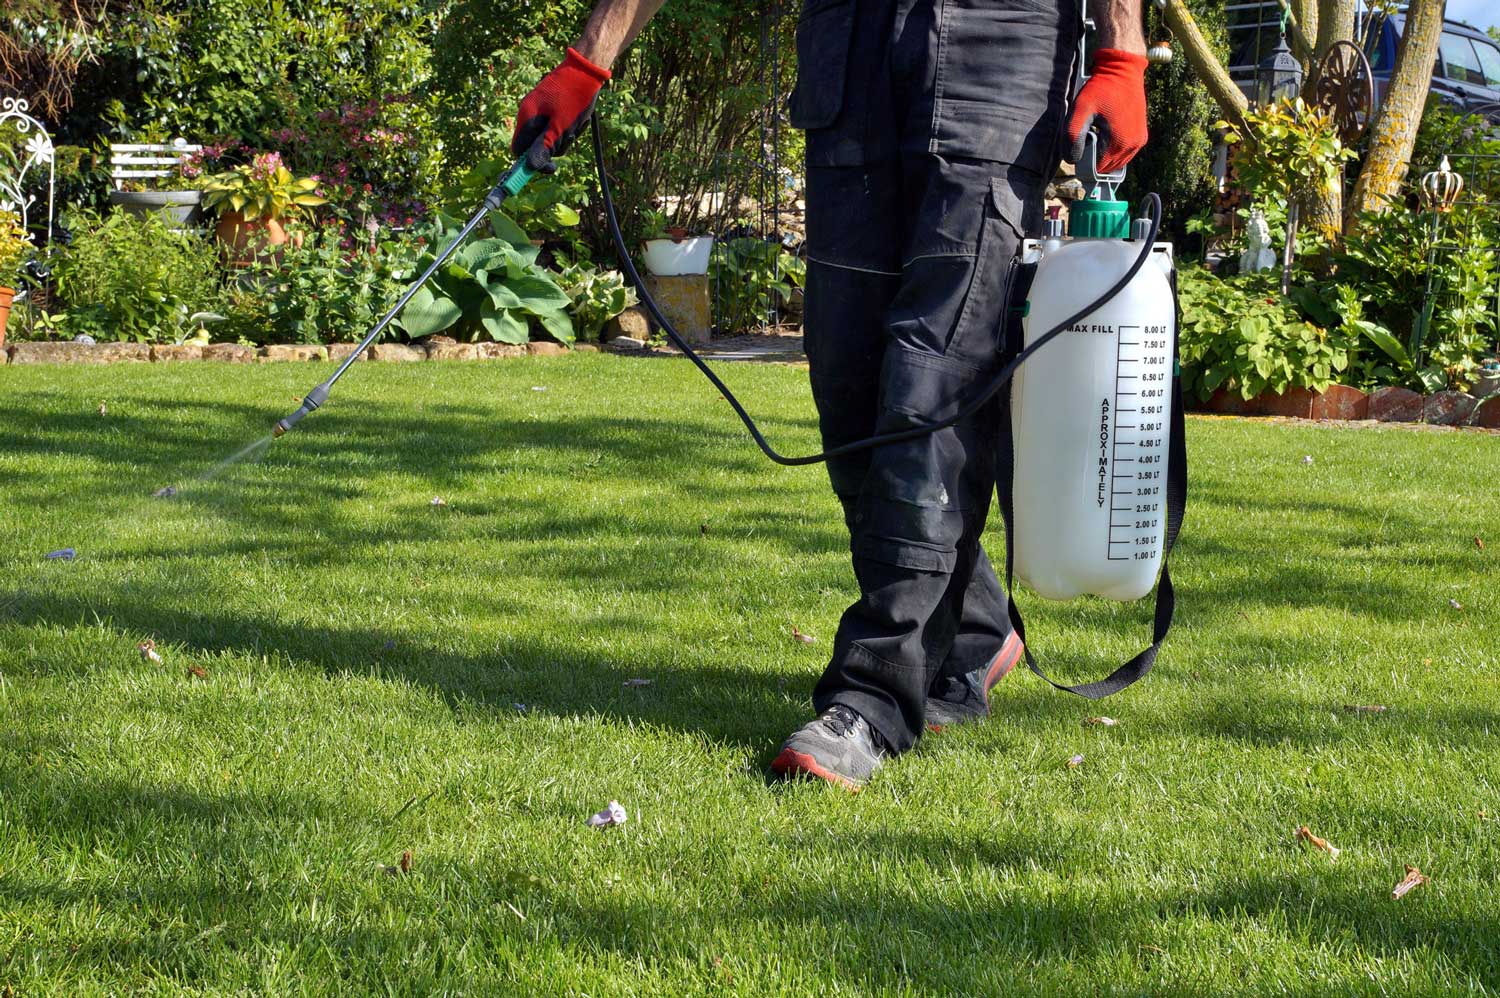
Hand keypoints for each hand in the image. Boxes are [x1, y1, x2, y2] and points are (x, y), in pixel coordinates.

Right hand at [510, 47, 611, 172]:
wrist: (587, 68)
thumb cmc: (575, 96)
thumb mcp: (561, 126)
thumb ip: (545, 146)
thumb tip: (530, 166)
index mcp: (526, 116)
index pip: (519, 150)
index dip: (532, 162)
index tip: (553, 167)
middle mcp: (529, 113)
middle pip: (535, 145)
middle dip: (554, 147)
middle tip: (570, 136)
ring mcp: (539, 109)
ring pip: (547, 136)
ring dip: (564, 137)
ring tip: (577, 124)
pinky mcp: (550, 107)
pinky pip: (555, 126)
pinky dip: (567, 127)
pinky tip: (578, 119)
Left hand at [1067, 49, 1147, 174]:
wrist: (1122, 70)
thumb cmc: (1101, 89)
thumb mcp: (1080, 110)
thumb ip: (1072, 137)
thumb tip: (1072, 160)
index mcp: (1118, 143)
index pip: (1096, 169)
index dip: (1084, 160)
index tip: (1080, 142)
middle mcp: (1132, 146)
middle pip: (1106, 167)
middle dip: (1094, 158)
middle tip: (1088, 135)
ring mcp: (1139, 141)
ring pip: (1116, 162)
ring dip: (1104, 154)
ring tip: (1097, 132)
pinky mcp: (1141, 135)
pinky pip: (1125, 153)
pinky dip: (1114, 149)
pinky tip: (1107, 133)